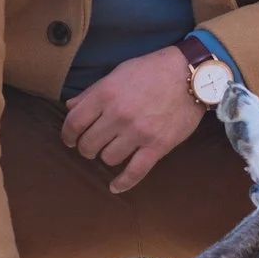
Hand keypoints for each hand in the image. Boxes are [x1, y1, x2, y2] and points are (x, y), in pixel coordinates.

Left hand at [61, 46, 204, 193]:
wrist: (191, 74)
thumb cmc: (153, 70)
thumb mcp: (118, 73)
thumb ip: (93, 92)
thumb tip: (70, 107)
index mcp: (106, 94)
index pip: (74, 122)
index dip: (67, 134)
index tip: (70, 139)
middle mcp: (119, 114)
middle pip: (88, 144)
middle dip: (86, 147)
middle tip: (91, 145)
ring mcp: (138, 132)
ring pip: (108, 158)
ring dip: (106, 157)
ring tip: (111, 150)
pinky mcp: (157, 146)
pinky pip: (135, 172)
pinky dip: (123, 183)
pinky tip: (115, 187)